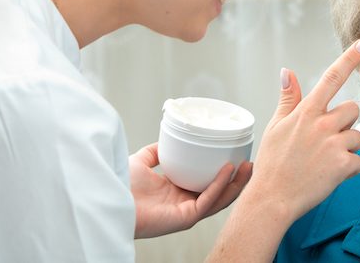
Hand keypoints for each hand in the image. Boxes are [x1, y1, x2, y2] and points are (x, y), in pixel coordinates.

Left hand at [129, 143, 251, 237]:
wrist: (110, 196)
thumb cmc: (120, 184)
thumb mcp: (141, 161)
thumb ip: (155, 152)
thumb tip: (167, 141)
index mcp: (177, 193)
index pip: (207, 185)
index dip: (223, 174)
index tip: (235, 158)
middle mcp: (185, 203)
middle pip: (219, 193)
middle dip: (237, 179)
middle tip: (249, 162)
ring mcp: (187, 212)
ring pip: (220, 199)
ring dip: (236, 183)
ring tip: (247, 167)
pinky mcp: (185, 217)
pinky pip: (207, 200)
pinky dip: (219, 185)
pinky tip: (228, 170)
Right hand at [246, 38, 359, 221]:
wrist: (272, 199)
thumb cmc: (273, 163)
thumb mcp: (275, 126)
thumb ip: (288, 98)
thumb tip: (287, 71)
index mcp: (305, 112)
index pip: (330, 78)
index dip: (349, 58)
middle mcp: (321, 124)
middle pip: (352, 110)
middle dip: (345, 123)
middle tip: (325, 141)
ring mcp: (333, 144)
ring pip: (357, 136)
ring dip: (347, 148)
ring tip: (324, 160)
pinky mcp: (343, 165)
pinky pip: (359, 160)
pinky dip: (349, 169)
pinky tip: (330, 174)